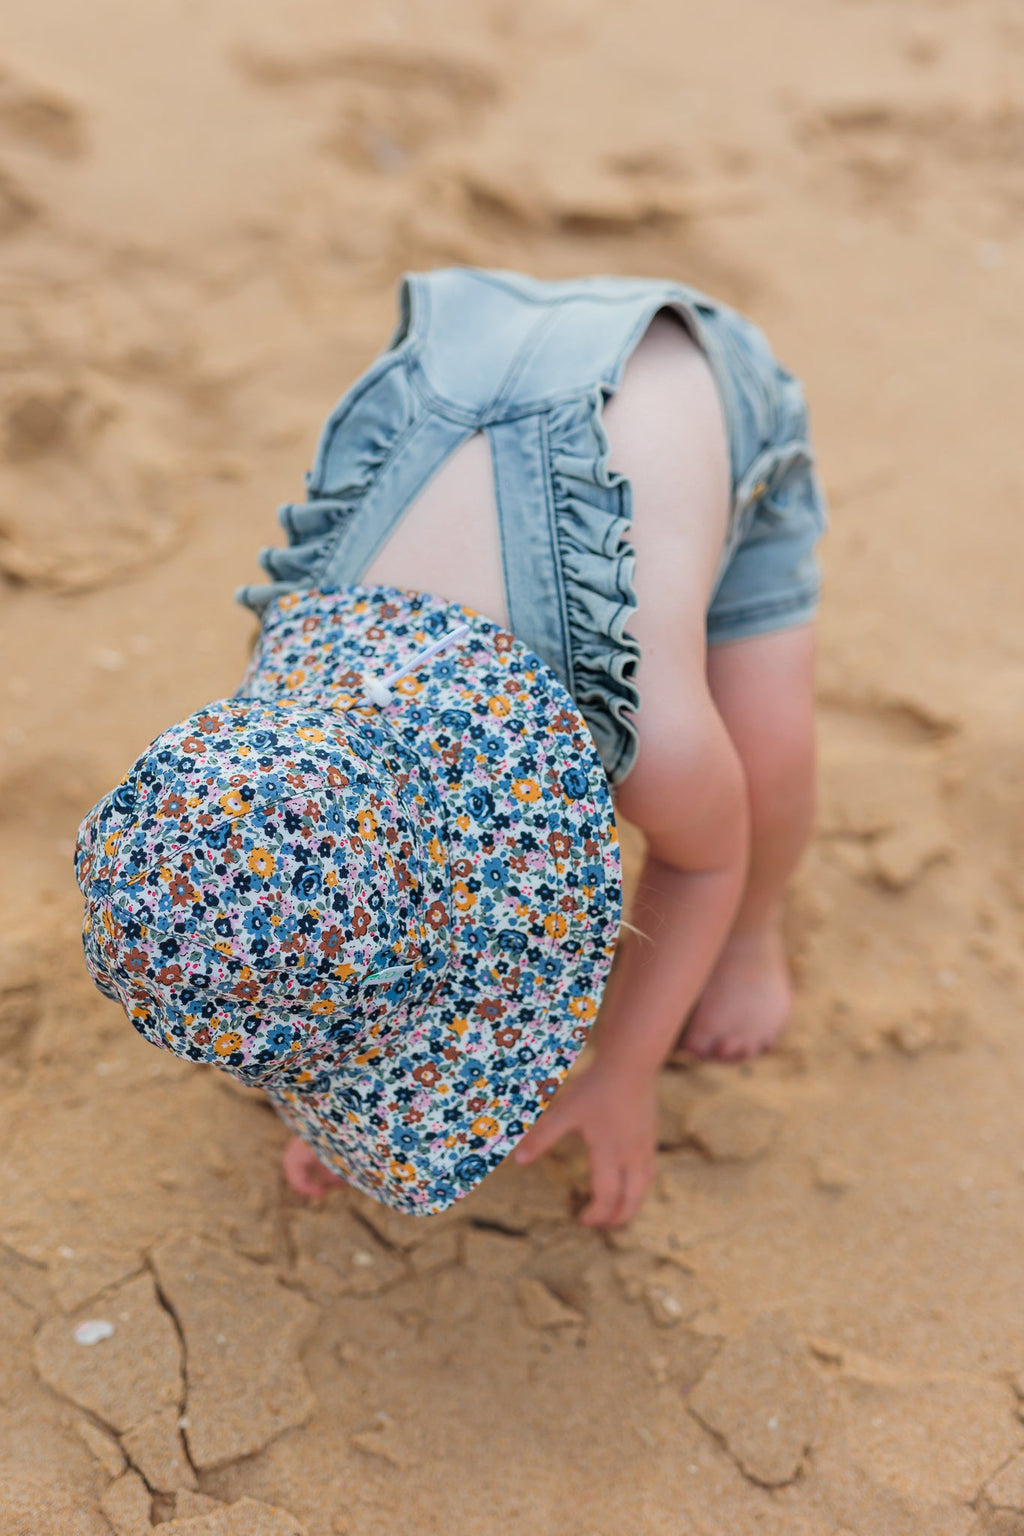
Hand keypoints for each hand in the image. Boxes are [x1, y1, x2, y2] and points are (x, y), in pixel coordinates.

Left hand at [514, 1062, 656, 1227]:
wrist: (630, 1063)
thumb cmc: (595, 1087)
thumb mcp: (564, 1111)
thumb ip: (542, 1137)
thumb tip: (518, 1161)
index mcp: (609, 1153)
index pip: (607, 1197)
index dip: (595, 1215)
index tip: (580, 1219)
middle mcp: (631, 1155)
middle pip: (631, 1201)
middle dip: (616, 1218)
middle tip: (599, 1224)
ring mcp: (644, 1147)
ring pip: (643, 1189)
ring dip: (630, 1205)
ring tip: (615, 1211)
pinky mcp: (650, 1137)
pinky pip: (649, 1172)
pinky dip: (638, 1187)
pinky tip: (627, 1182)